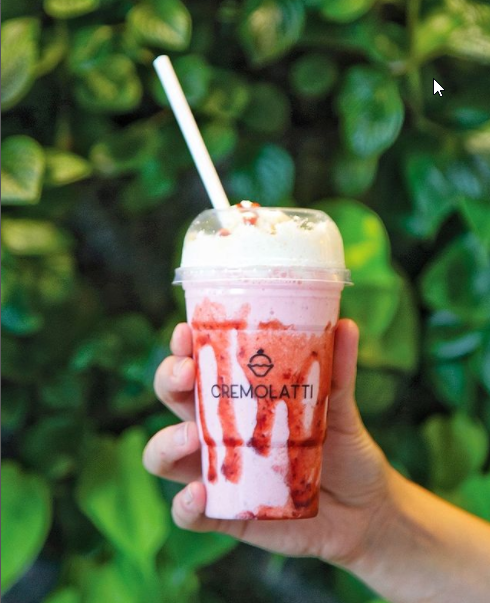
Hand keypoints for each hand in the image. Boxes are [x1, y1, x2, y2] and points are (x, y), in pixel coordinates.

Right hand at [144, 319, 392, 566]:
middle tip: (187, 374)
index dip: (183, 347)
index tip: (186, 332)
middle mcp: (220, 430)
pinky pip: (189, 513)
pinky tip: (198, 494)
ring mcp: (217, 471)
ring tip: (193, 438)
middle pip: (174, 399)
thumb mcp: (339, 408)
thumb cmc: (342, 449)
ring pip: (164, 455)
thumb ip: (338, 371)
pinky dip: (184, 506)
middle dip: (169, 380)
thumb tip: (346, 325)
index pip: (199, 365)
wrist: (363, 509)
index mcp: (238, 397)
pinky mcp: (225, 513)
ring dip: (167, 442)